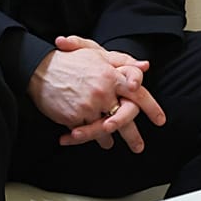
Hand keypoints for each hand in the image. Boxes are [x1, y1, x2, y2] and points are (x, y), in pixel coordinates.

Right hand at [31, 36, 164, 152]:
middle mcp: (103, 92)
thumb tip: (145, 66)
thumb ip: (122, 61)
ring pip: (105, 129)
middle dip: (133, 135)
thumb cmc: (70, 60)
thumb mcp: (97, 53)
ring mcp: (89, 107)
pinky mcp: (74, 118)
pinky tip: (89, 139)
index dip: (151, 107)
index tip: (160, 120)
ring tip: (110, 145)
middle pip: (125, 117)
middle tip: (139, 147)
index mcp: (112, 75)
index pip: (138, 93)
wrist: (40, 70)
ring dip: (108, 139)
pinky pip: (87, 133)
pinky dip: (89, 137)